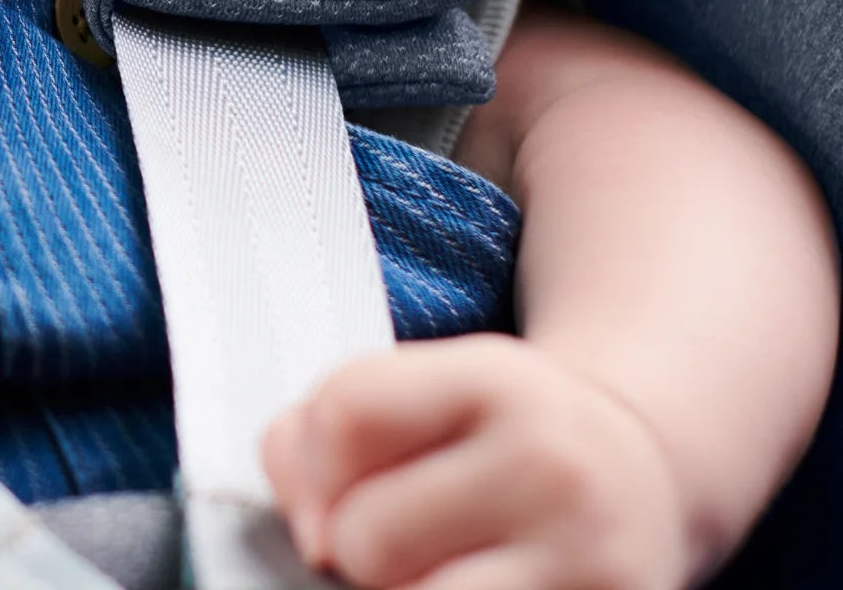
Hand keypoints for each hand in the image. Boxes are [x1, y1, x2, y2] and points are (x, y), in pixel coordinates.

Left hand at [260, 333, 690, 588]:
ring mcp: (591, 565)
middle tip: (418, 536)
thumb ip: (320, 434)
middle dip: (363, 551)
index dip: (314, 464)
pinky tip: (479, 584)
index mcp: (496, 379)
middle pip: (365, 537)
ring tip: (448, 571)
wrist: (641, 478)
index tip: (340, 484)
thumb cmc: (501, 438)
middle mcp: (555, 467)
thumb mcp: (422, 393)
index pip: (346, 414)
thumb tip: (308, 535)